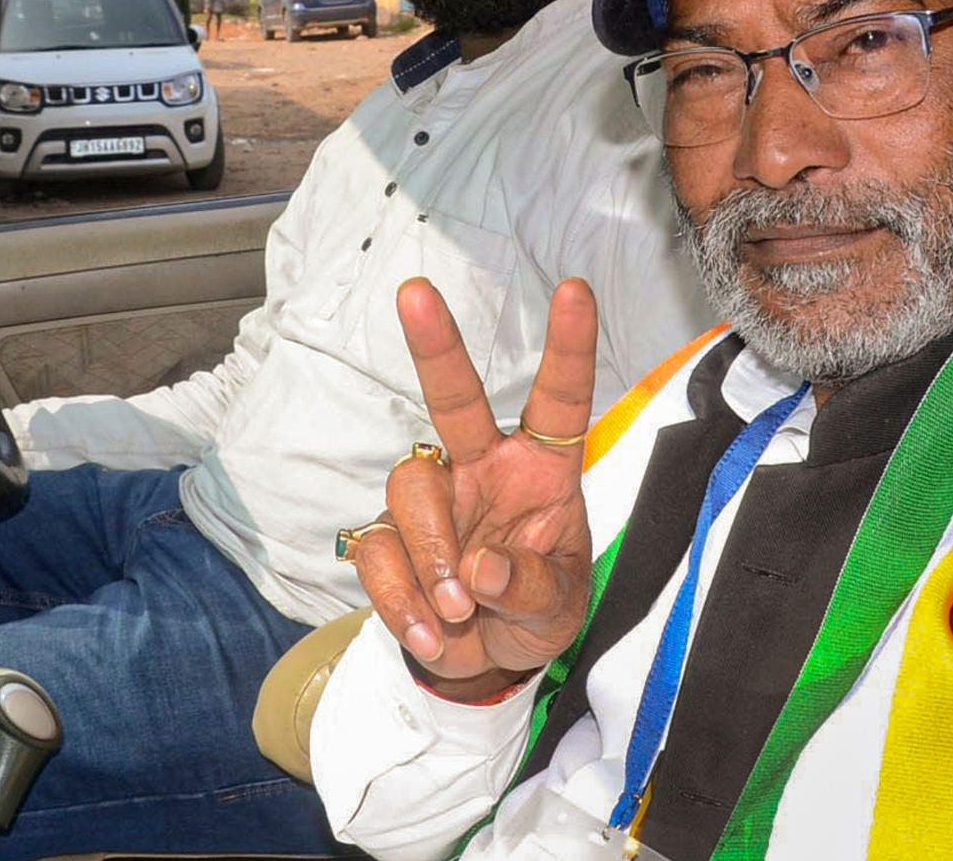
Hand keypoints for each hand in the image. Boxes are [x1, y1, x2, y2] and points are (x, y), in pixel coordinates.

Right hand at [352, 276, 596, 700]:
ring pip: (411, 488)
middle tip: (414, 292)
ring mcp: (433, 500)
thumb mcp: (559, 610)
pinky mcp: (388, 539)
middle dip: (436, 345)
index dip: (568, 347)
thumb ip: (530, 588)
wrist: (485, 663)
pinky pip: (379, 552)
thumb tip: (480, 570)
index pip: (558, 400)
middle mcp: (483, 468)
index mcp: (541, 469)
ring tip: (458, 613)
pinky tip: (432, 631)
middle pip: (455, 398)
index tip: (574, 289)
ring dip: (431, 555)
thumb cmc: (534, 612)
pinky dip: (403, 601)